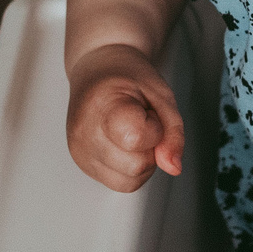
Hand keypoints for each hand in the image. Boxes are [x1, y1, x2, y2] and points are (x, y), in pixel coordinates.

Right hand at [66, 43, 184, 191]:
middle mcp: (84, 132)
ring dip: (141, 162)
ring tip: (131, 133)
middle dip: (150, 148)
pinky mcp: (82, 164)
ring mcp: (79, 151)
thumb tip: (173, 167)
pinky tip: (122, 144)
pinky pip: (120, 183)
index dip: (154, 129)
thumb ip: (173, 132)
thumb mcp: (162, 94)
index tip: (146, 112)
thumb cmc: (128, 77)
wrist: (98, 68)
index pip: (137, 139)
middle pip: (136, 167)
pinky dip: (130, 169)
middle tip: (140, 121)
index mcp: (101, 105)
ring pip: (129, 182)